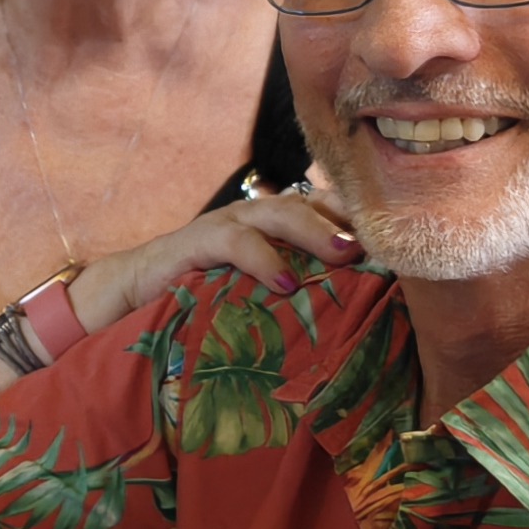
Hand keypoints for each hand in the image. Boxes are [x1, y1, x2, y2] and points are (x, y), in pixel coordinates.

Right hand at [70, 176, 360, 333]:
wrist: (124, 298)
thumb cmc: (199, 301)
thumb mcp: (256, 297)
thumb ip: (297, 297)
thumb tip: (358, 326)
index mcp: (275, 227)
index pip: (329, 208)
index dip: (365, 217)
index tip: (404, 240)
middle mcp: (253, 217)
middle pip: (312, 202)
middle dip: (350, 218)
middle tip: (385, 242)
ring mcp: (223, 225)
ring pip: (277, 211)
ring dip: (314, 229)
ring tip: (345, 252)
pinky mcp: (192, 242)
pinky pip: (233, 241)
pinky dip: (262, 258)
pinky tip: (285, 281)